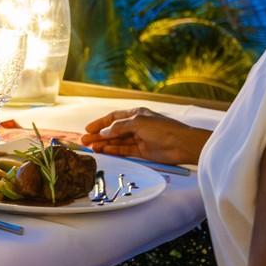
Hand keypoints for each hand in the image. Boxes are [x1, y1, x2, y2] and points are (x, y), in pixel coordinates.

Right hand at [79, 107, 208, 165]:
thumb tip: (103, 132)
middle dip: (99, 135)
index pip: (114, 117)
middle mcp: (136, 125)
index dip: (100, 123)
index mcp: (136, 114)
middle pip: (113, 130)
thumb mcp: (137, 123)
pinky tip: (104, 151)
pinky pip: (124, 150)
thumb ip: (118, 128)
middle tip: (84, 141)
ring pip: (117, 141)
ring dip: (104, 144)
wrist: (181, 144)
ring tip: (91, 148)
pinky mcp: (142, 151)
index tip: (88, 129)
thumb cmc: (161, 129)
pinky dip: (113, 150)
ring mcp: (139, 139)